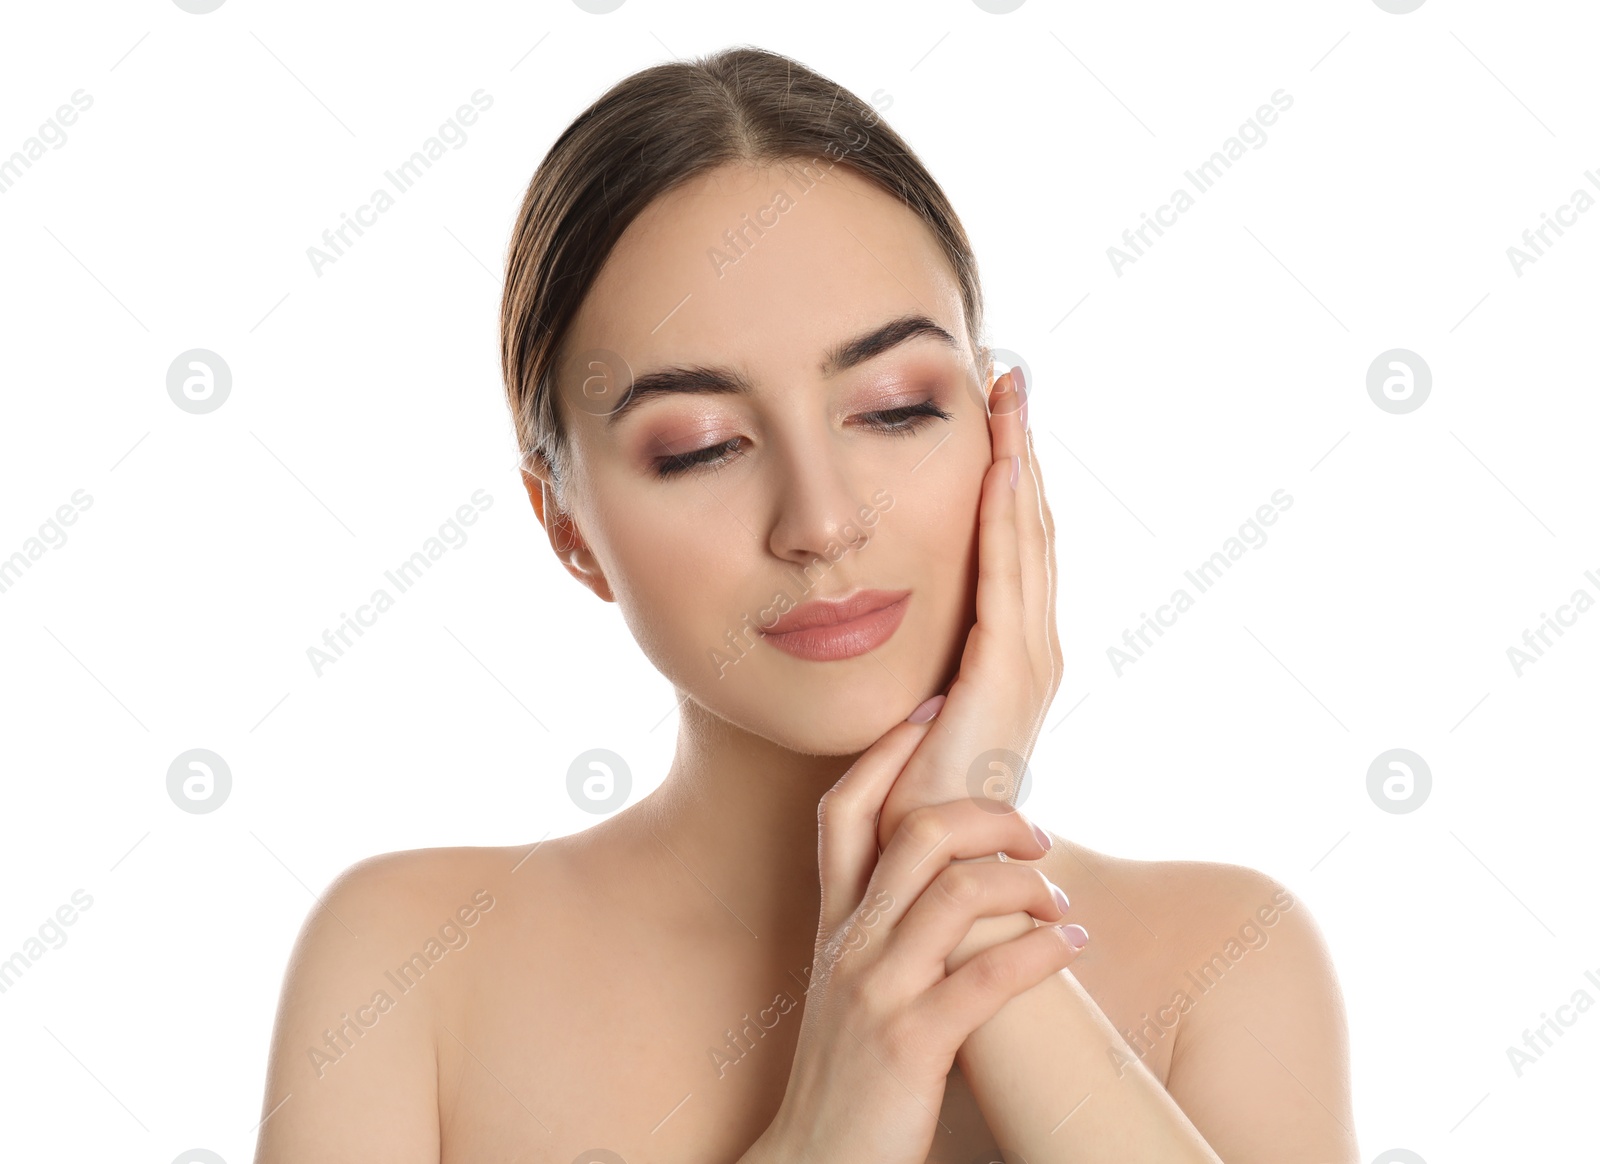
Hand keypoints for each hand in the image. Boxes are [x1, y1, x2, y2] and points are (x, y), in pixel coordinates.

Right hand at [750, 717, 1081, 1163]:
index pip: (845, 810)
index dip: (888, 751)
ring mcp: (876, 991)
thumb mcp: (851, 984)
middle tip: (1037, 832)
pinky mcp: (911, 1043)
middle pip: (914, 831)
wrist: (814, 1163)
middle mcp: (849, 942)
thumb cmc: (850, 1072)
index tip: (935, 707)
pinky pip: (987, 976)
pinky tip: (1075, 948)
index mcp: (834, 922)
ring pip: (958, 893)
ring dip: (1028, 884)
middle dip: (989, 813)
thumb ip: (885, 927)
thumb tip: (952, 879)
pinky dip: (1043, 952)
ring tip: (1062, 902)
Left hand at [874, 364, 1060, 851]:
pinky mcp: (1007, 675)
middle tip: (1009, 374)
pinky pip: (1006, 577)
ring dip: (1019, 461)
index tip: (990, 408)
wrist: (933, 876)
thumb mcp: (909, 709)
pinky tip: (999, 464)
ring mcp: (1029, 661)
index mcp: (1010, 651)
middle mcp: (1033, 648)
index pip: (1011, 541)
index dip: (1006, 471)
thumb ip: (911, 661)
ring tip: (1009, 393)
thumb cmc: (906, 802)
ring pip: (1026, 537)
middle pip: (1028, 525)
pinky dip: (1006, 517)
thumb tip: (867, 612)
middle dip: (1020, 446)